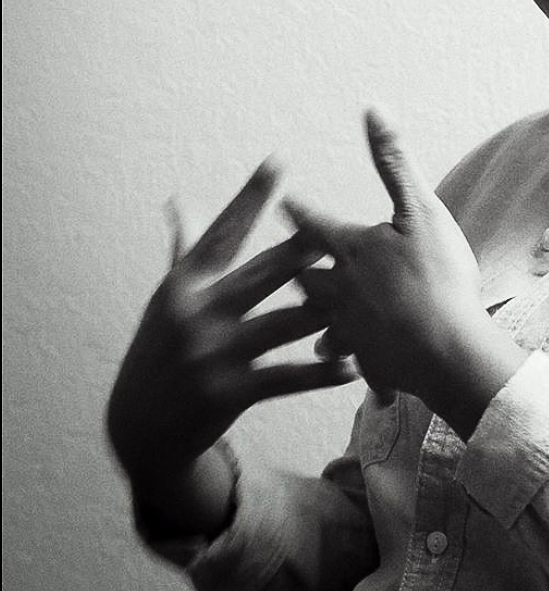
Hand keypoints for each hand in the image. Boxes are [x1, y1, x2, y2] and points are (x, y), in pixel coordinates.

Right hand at [106, 161, 355, 499]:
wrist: (139, 428)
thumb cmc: (160, 350)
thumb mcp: (167, 299)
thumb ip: (185, 250)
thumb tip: (181, 201)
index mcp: (185, 284)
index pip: (223, 232)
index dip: (251, 198)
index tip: (277, 162)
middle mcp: (196, 314)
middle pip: (266, 272)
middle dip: (307, 250)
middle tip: (345, 228)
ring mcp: (213, 355)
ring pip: (285, 324)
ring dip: (327, 311)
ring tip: (366, 299)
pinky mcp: (230, 394)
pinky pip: (287, 377)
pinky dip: (322, 372)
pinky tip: (353, 365)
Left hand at [285, 109, 526, 437]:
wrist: (446, 352)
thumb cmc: (437, 277)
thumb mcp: (420, 210)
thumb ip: (394, 161)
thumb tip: (371, 109)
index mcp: (350, 250)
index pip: (313, 224)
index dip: (298, 211)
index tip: (281, 202)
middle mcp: (339, 289)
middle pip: (305, 277)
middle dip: (299, 267)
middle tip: (291, 261)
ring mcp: (350, 329)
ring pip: (320, 321)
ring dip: (313, 315)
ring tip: (308, 316)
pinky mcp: (366, 361)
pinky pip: (348, 359)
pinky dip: (345, 358)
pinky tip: (345, 365)